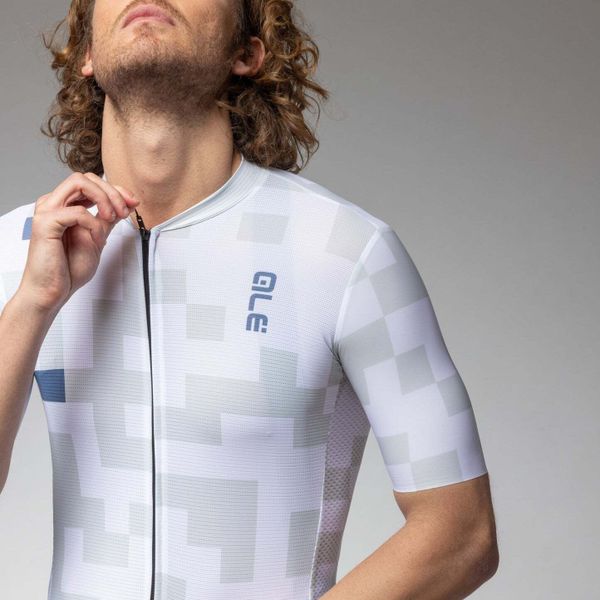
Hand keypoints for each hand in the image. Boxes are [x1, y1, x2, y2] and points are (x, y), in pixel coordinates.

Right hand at [18, 171, 139, 311]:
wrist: (53, 291)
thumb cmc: (69, 269)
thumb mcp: (98, 238)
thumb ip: (109, 218)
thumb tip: (128, 201)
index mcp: (64, 205)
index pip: (90, 183)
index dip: (115, 189)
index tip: (133, 202)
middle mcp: (53, 204)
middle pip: (85, 177)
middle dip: (112, 191)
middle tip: (124, 212)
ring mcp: (47, 211)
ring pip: (79, 182)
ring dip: (104, 198)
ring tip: (112, 217)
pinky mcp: (45, 223)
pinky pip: (77, 211)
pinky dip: (93, 223)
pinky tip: (96, 239)